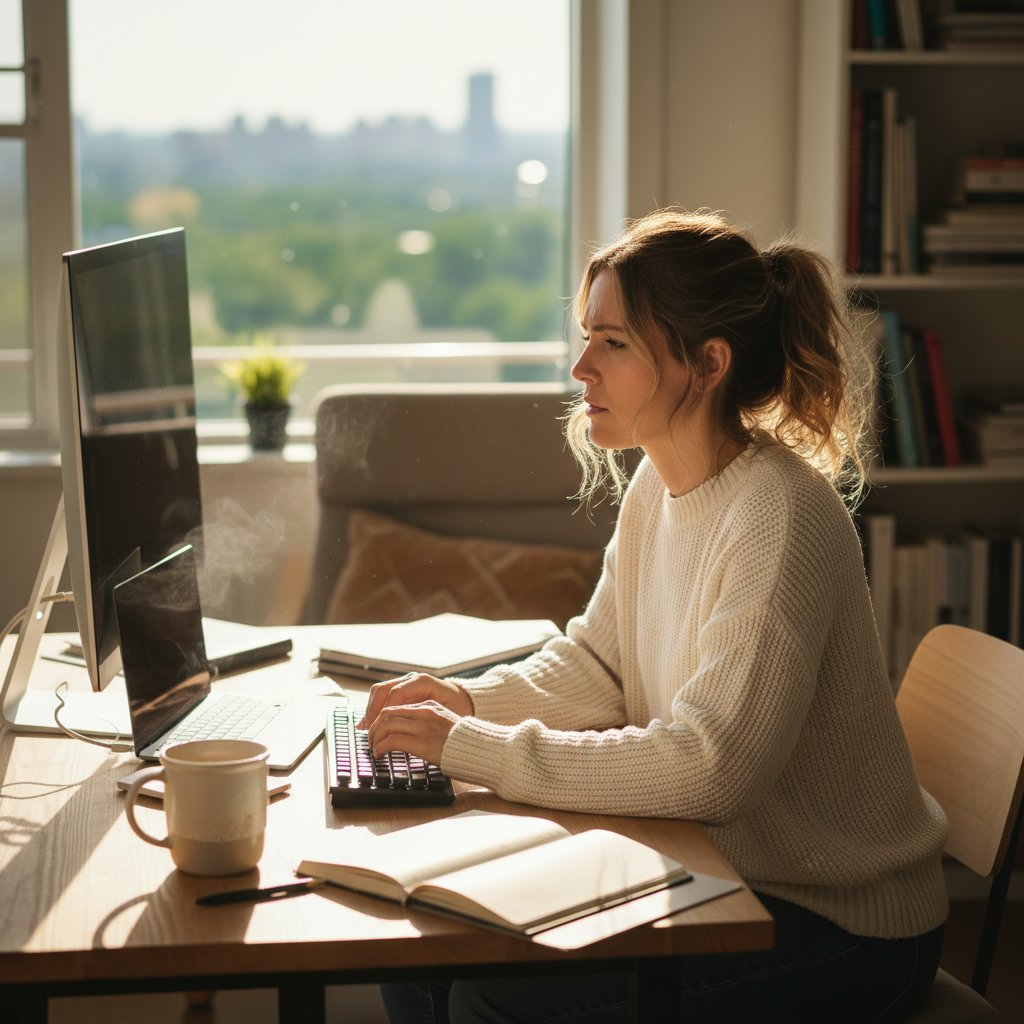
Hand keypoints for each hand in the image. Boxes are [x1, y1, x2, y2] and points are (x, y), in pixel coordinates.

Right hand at [357, 673, 473, 729]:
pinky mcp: (400, 692)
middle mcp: (410, 680)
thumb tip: (408, 725)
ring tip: (368, 729)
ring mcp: (404, 684)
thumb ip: (426, 715)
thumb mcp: (445, 712)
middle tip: (370, 730)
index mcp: (422, 682)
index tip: (381, 726)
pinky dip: (374, 710)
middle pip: (382, 689)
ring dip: (371, 710)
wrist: (463, 700)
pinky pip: (382, 697)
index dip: (386, 709)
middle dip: (373, 710)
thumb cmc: (457, 707)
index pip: (396, 692)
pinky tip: (368, 724)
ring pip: (378, 692)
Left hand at [366, 699, 461, 766]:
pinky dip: (381, 747)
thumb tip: (409, 734)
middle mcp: (424, 713)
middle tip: (371, 740)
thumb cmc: (464, 742)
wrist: (480, 749)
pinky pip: (391, 741)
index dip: (381, 719)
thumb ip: (428, 722)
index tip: (376, 730)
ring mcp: (423, 727)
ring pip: (386, 725)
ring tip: (375, 749)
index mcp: (429, 706)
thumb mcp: (445, 724)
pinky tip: (380, 754)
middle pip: (387, 713)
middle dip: (374, 727)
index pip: (396, 706)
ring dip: (375, 738)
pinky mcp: (422, 743)